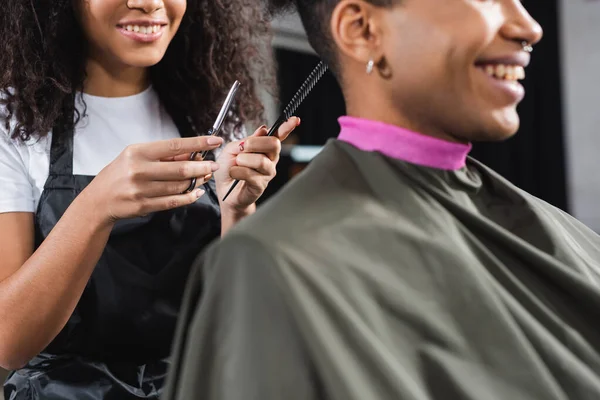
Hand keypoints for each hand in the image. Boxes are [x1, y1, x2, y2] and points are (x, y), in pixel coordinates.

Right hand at [86, 136, 223, 224]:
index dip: (198, 143)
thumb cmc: (119, 174)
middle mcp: (139, 170)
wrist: (98, 200)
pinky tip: (197, 192)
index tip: (214, 141)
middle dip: (202, 166)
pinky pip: (173, 201)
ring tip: (205, 177)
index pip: (175, 145)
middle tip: (215, 164)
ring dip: (196, 181)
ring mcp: (141, 190)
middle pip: (180, 168)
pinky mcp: (144, 206)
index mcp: (138, 152)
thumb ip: (163, 156)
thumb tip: (193, 153)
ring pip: (179, 186)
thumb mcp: (136, 157)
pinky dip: (189, 197)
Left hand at [214, 117, 299, 210]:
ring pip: (261, 161)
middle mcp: (270, 159)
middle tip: (242, 148)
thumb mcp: (232, 149)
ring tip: (236, 163)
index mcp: (264, 148)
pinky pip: (250, 174)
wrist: (224, 191)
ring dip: (243, 160)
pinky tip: (234, 173)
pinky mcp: (260, 185)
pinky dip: (237, 171)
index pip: (278, 135)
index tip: (295, 120)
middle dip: (255, 143)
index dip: (287, 127)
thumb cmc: (229, 169)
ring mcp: (267, 173)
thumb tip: (263, 129)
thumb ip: (246, 140)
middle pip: (274, 144)